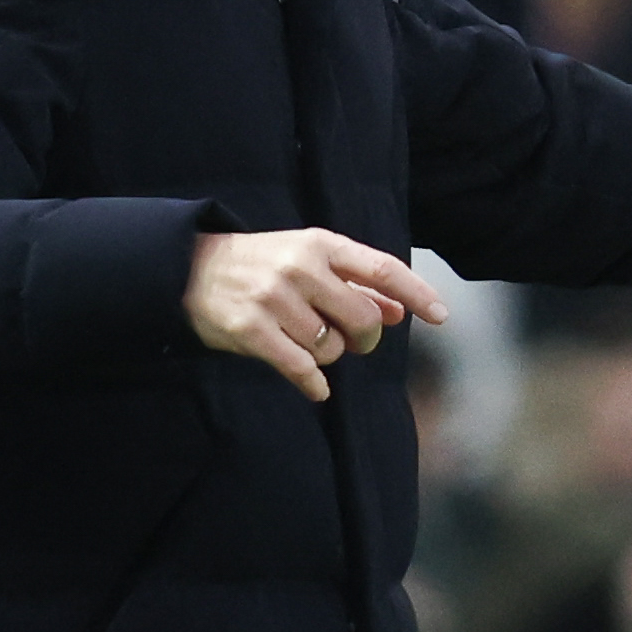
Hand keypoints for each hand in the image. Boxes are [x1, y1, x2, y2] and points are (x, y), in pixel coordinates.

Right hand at [184, 229, 447, 400]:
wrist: (190, 267)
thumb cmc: (262, 264)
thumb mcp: (309, 261)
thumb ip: (355, 284)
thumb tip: (399, 311)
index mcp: (320, 245)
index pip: (382, 268)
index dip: (417, 292)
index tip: (441, 315)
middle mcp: (301, 268)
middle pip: (363, 317)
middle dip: (366, 337)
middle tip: (353, 340)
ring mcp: (274, 299)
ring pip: (331, 347)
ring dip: (328, 355)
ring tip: (308, 343)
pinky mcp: (251, 330)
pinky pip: (301, 369)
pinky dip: (314, 383)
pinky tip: (316, 387)